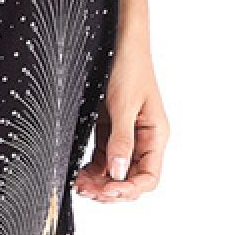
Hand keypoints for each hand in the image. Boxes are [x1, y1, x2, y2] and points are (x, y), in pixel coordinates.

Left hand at [74, 37, 168, 203]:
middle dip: (110, 190)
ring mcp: (128, 138)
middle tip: (86, 191)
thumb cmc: (129, 67)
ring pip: (115, 174)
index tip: (107, 190)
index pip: (149, 177)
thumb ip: (121, 140)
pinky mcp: (112, 133)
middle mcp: (144, 141)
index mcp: (155, 136)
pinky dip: (92, 171)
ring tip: (78, 186)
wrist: (121, 43)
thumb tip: (118, 171)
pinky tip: (79, 175)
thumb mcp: (123, 104)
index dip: (128, 190)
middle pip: (131, 180)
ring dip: (98, 183)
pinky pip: (104, 161)